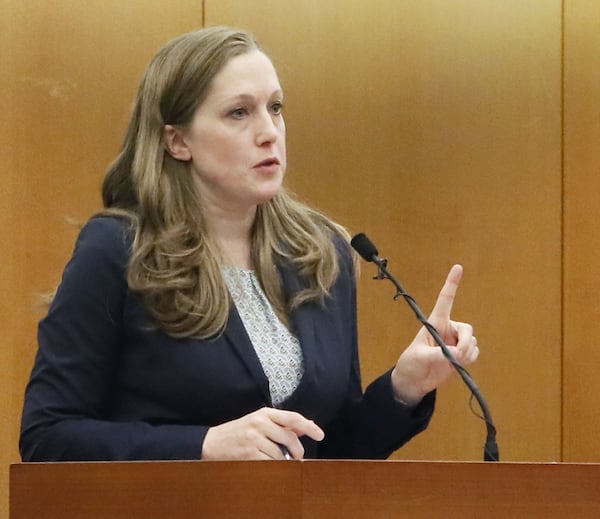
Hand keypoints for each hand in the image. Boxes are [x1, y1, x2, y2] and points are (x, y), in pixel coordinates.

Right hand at [201, 407, 324, 459]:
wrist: (212, 442)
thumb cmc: (238, 432)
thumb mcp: (258, 422)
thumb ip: (281, 424)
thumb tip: (305, 427)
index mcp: (264, 413)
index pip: (293, 418)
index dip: (309, 427)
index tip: (320, 435)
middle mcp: (260, 423)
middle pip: (290, 438)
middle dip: (297, 451)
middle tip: (297, 457)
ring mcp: (254, 438)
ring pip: (282, 454)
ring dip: (284, 461)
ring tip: (277, 460)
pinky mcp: (249, 454)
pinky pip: (271, 463)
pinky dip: (274, 467)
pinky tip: (269, 465)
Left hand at [391, 264, 478, 403]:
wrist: (414, 382)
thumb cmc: (411, 364)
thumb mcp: (420, 357)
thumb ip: (438, 354)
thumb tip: (456, 354)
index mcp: (434, 323)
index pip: (445, 300)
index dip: (451, 284)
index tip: (458, 267)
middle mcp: (447, 330)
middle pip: (467, 328)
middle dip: (466, 342)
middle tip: (458, 354)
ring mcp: (455, 342)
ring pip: (472, 342)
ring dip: (467, 353)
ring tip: (452, 361)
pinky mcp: (460, 354)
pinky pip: (474, 352)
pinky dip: (470, 359)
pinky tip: (458, 364)